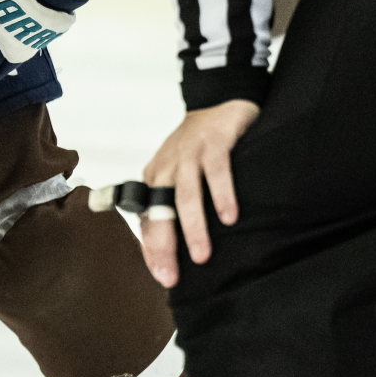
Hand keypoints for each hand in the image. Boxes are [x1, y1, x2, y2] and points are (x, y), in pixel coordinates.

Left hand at [140, 99, 260, 286]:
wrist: (217, 101)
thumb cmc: (197, 145)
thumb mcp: (180, 173)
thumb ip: (176, 203)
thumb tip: (178, 245)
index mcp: (154, 178)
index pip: (147, 219)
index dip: (151, 248)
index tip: (160, 275)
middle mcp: (167, 168)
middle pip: (159, 211)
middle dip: (164, 245)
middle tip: (172, 275)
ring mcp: (189, 155)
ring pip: (185, 196)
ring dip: (193, 227)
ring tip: (201, 255)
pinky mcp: (213, 144)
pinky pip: (216, 172)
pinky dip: (222, 195)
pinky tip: (229, 217)